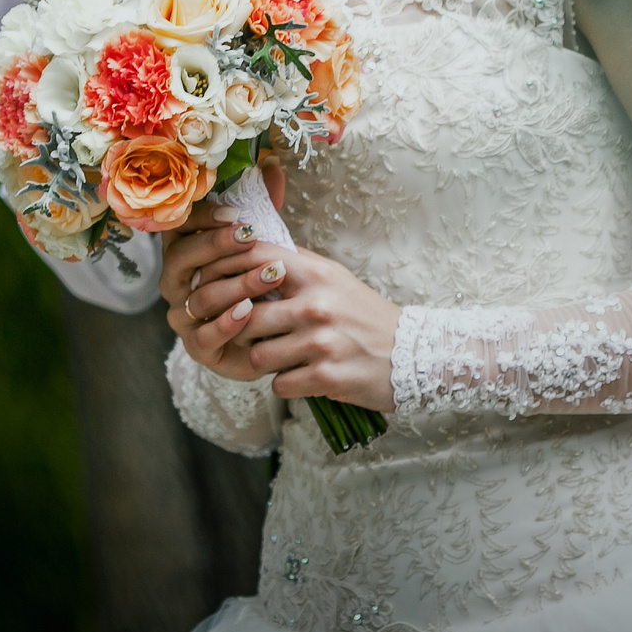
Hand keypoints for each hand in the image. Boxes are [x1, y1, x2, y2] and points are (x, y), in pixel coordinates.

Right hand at [161, 161, 289, 381]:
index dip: (202, 217)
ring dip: (237, 282)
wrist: (269, 333)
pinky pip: (205, 334)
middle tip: (254, 237)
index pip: (178, 226)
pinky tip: (249, 311)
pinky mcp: (197, 347)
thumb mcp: (261, 242)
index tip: (236, 213)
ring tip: (271, 273)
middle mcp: (175, 281)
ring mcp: (183, 315)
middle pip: (183, 257)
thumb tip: (272, 164)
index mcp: (184, 250)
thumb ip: (264, 205)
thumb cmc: (258, 280)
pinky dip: (227, 323)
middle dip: (218, 245)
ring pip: (200, 295)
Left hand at [224, 248, 402, 412]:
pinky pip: (279, 385)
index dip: (226, 269)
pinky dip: (287, 384)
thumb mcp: (334, 277)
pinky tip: (304, 375)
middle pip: (245, 316)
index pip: (252, 257)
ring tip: (285, 357)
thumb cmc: (365, 315)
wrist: (412, 355)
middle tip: (258, 336)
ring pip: (258, 356)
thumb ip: (295, 264)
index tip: (219, 283)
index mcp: (315, 274)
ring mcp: (320, 343)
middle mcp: (315, 305)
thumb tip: (248, 247)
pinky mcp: (326, 378)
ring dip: (267, 362)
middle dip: (246, 331)